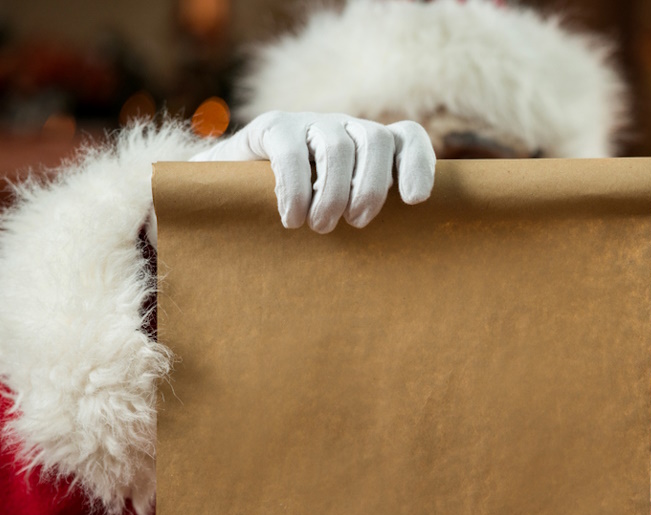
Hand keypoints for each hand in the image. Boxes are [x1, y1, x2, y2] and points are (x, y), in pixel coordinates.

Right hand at [190, 111, 434, 231]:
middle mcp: (345, 129)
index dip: (418, 163)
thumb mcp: (343, 215)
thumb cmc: (302, 214)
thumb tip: (407, 254)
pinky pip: (291, 152)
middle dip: (371, 187)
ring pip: (337, 147)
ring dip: (333, 193)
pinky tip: (291, 219)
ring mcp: (310, 123)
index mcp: (370, 148)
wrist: (232, 193)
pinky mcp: (274, 127)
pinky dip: (296, 190)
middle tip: (356, 223)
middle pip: (376, 140)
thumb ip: (370, 220)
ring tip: (320, 227)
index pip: (407, 137)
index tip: (414, 200)